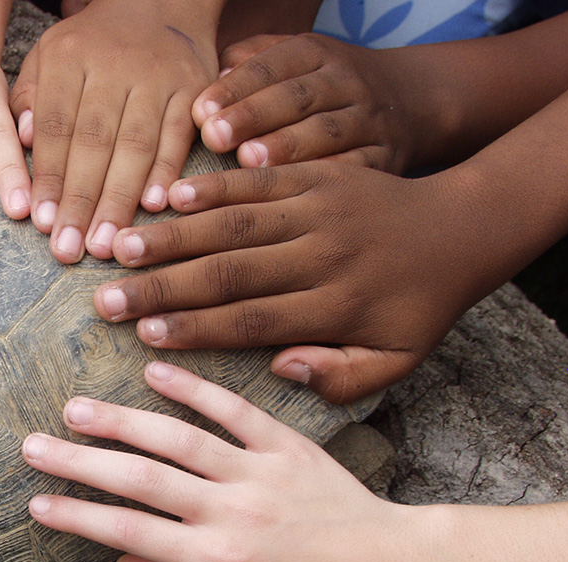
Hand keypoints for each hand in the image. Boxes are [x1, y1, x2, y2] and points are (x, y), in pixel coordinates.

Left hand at [9, 0, 218, 261]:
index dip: (49, 177)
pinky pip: (180, 135)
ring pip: (136, 145)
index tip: (42, 222)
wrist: (159, 2)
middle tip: (69, 249)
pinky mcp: (195, 88)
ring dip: (120, 200)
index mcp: (70, 59)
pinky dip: (168, 172)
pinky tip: (155, 208)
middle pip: (94, 142)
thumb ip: (29, 99)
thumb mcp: (47, 57)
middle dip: (80, 200)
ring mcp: (158, 77)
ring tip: (106, 245)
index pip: (56, 127)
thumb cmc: (91, 46)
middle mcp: (114, 66)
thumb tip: (24, 144)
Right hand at [22, 361, 426, 561]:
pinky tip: (154, 369)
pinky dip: (193, 387)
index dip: (77, 517)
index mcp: (219, 561)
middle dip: (80, 462)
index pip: (129, 532)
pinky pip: (234, 410)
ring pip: (177, 438)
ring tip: (75, 408)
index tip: (37, 503)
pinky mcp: (287, 445)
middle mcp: (232, 511)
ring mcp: (260, 472)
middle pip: (140, 479)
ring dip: (121, 421)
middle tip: (33, 446)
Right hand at [95, 161, 507, 403]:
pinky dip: (214, 188)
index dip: (198, 328)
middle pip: (231, 273)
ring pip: (235, 225)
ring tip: (120, 249)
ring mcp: (317, 210)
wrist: (460, 230)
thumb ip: (341, 378)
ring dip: (173, 237)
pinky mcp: (316, 175)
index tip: (146, 336)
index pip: (254, 319)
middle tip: (107, 300)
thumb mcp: (397, 361)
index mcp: (337, 307)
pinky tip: (170, 198)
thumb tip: (281, 368)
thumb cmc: (416, 307)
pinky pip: (258, 179)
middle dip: (164, 287)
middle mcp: (322, 256)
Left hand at [193, 33, 416, 172]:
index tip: (200, 112)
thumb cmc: (319, 89)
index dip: (237, 87)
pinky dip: (328, 178)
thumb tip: (211, 79)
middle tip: (216, 137)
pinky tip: (297, 195)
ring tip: (249, 162)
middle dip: (255, 115)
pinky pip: (358, 167)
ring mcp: (369, 118)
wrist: (408, 100)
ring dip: (288, 147)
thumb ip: (250, 66)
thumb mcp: (291, 63)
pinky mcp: (386, 155)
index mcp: (316, 54)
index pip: (274, 65)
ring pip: (328, 131)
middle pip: (298, 96)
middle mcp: (346, 81)